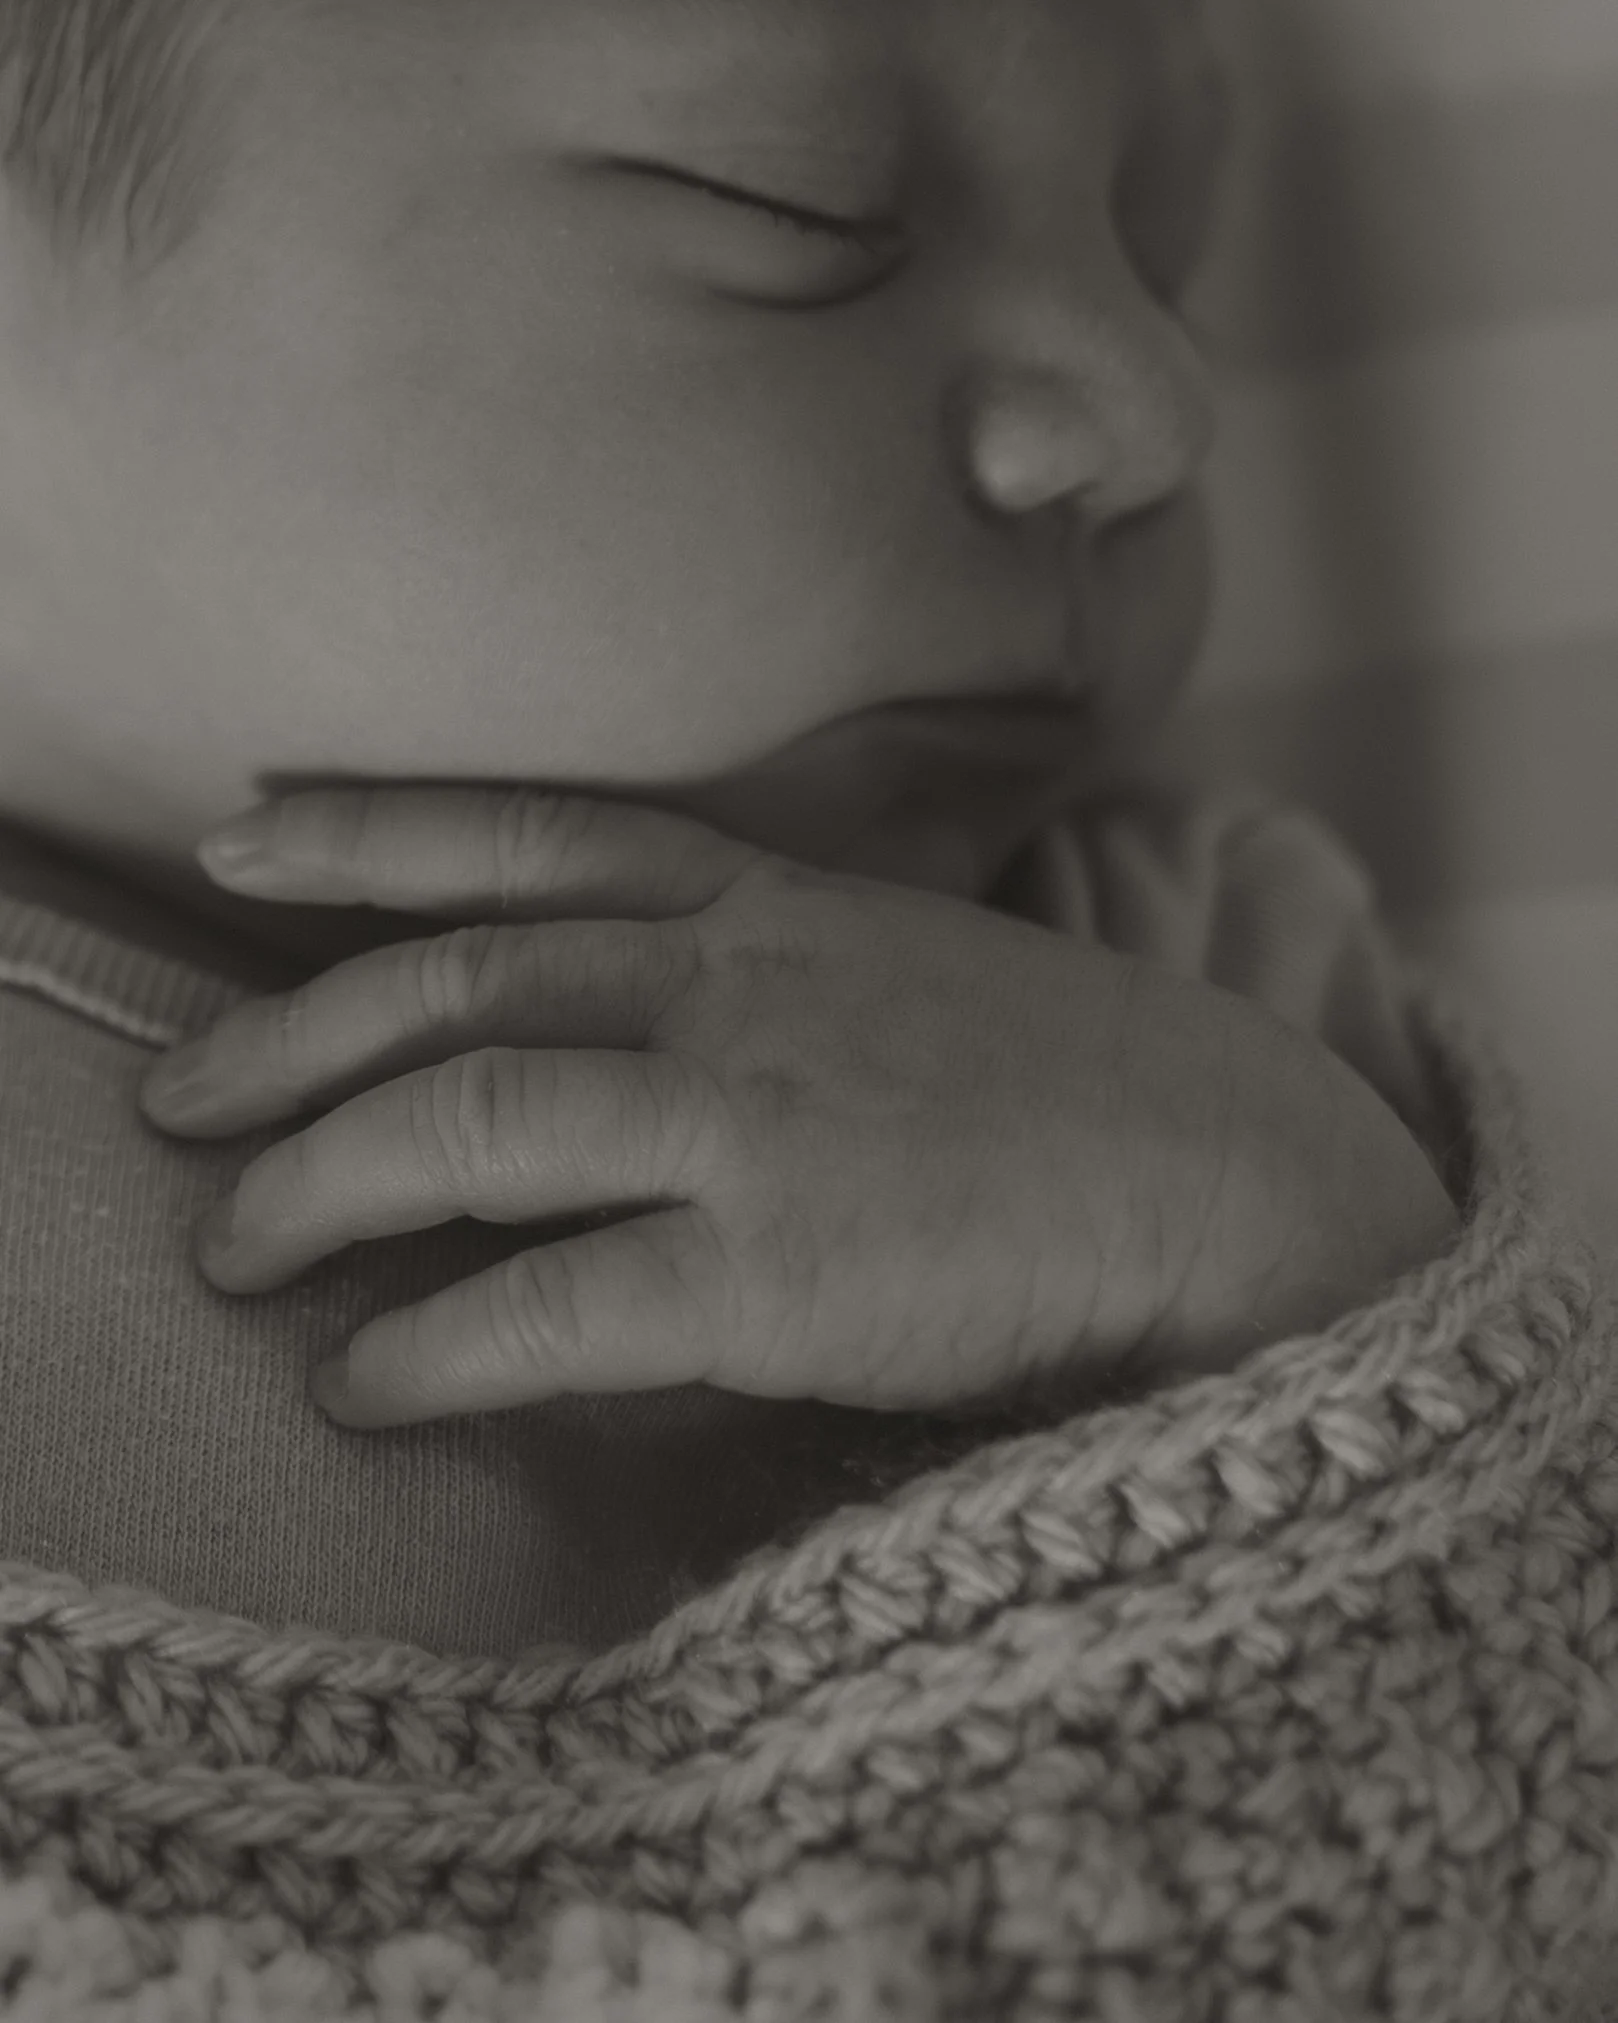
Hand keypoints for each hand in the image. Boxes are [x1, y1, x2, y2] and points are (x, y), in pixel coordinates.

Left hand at [139, 787, 1459, 1429]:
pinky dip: (430, 1344)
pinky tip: (362, 1379)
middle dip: (288, 1040)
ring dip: (316, 1187)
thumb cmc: (1076, 1088)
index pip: (536, 835)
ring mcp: (753, 1118)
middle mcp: (740, 986)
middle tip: (179, 1101)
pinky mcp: (779, 1269)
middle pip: (455, 984)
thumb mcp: (912, 969)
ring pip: (466, 1125)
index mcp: (777, 905)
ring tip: (231, 1248)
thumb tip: (633, 1038)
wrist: (1231, 1178)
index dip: (372, 831)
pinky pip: (549, 1303)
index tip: (240, 833)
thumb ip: (772, 974)